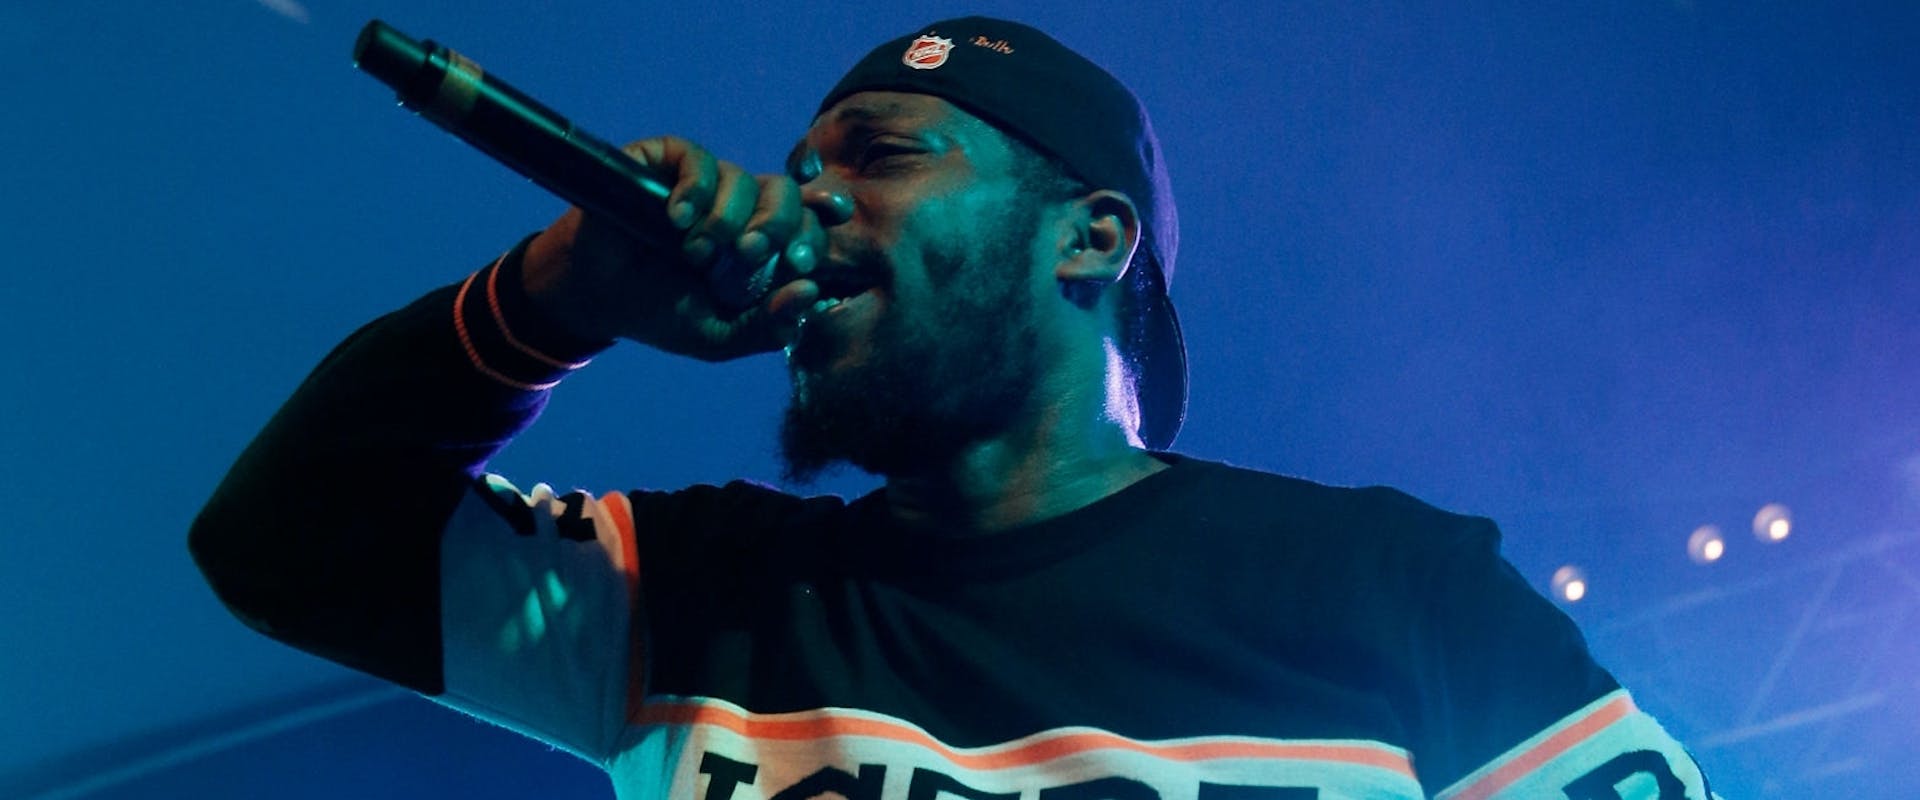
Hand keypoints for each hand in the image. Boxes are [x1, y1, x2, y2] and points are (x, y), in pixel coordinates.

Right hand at [520, 136, 825, 360]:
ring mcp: (705, 182)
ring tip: (694, 253)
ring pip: (741, 178)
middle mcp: (741, 207)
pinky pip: (697, 158)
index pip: (808, 227)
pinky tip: (676, 219)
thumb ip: (768, 327)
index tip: (798, 263)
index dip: (811, 238)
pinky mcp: (666, 162)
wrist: (597, 298)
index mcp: (763, 244)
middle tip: (749, 255)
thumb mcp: (719, 336)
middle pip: (784, 194)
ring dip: (724, 219)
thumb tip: (811, 293)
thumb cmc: (661, 313)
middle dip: (775, 225)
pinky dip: (693, 189)